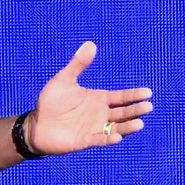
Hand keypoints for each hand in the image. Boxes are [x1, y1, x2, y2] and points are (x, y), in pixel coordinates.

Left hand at [27, 41, 152, 154]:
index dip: (134, 95)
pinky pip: (99, 140)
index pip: (121, 97)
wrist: (36, 124)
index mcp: (99, 99)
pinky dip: (108, 139)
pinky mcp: (84, 141)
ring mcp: (94, 128)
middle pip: (123, 112)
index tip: (148, 93)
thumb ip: (78, 64)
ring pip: (116, 128)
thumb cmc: (51, 102)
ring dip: (128, 126)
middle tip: (148, 107)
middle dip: (136, 110)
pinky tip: (117, 137)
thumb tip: (90, 44)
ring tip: (140, 123)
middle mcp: (100, 114)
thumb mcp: (64, 79)